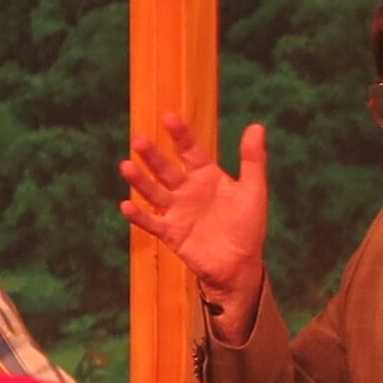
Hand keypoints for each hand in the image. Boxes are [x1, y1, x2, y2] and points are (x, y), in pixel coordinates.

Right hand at [119, 116, 269, 310]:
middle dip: (152, 156)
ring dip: (139, 181)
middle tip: (138, 139)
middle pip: (166, 169)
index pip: (189, 151)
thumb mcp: (253, 190)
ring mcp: (176, 211)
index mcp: (206, 176)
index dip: (180, 135)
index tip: (168, 118)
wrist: (240, 264)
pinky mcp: (170, 233)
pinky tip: (125, 205)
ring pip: (153, 192)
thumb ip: (253, 160)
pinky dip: (138, 215)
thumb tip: (257, 126)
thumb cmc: (247, 227)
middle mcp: (187, 191)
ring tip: (125, 166)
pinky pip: (151, 222)